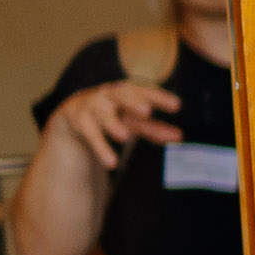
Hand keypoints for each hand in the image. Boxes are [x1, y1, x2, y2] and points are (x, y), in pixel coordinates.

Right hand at [44, 79, 181, 174]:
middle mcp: (109, 95)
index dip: (159, 97)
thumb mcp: (133, 119)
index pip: (144, 91)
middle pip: (122, 95)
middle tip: (147, 111)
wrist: (74, 113)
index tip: (177, 106)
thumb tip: (180, 137)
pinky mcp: (80, 122)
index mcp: (126, 92)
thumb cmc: (114, 113)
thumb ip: (154, 127)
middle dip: (133, 102)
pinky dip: (101, 148)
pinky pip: (91, 135)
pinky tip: (112, 164)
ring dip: (112, 124)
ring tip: (124, 136)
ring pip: (102, 114)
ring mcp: (93, 107)